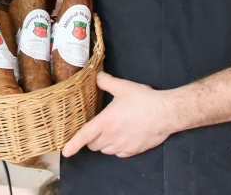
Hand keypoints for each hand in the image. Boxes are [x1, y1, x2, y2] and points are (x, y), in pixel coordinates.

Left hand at [62, 72, 177, 158]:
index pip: (84, 136)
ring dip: (103, 144)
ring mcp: (123, 145)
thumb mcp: (123, 87)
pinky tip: (122, 138)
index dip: (73, 144)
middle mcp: (112, 136)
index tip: (65, 152)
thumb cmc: (144, 100)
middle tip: (96, 128)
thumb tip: (98, 76)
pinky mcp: (133, 151)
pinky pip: (118, 154)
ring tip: (110, 131)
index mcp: (105, 122)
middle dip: (91, 139)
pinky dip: (116, 148)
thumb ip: (107, 82)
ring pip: (105, 150)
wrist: (165, 113)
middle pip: (93, 145)